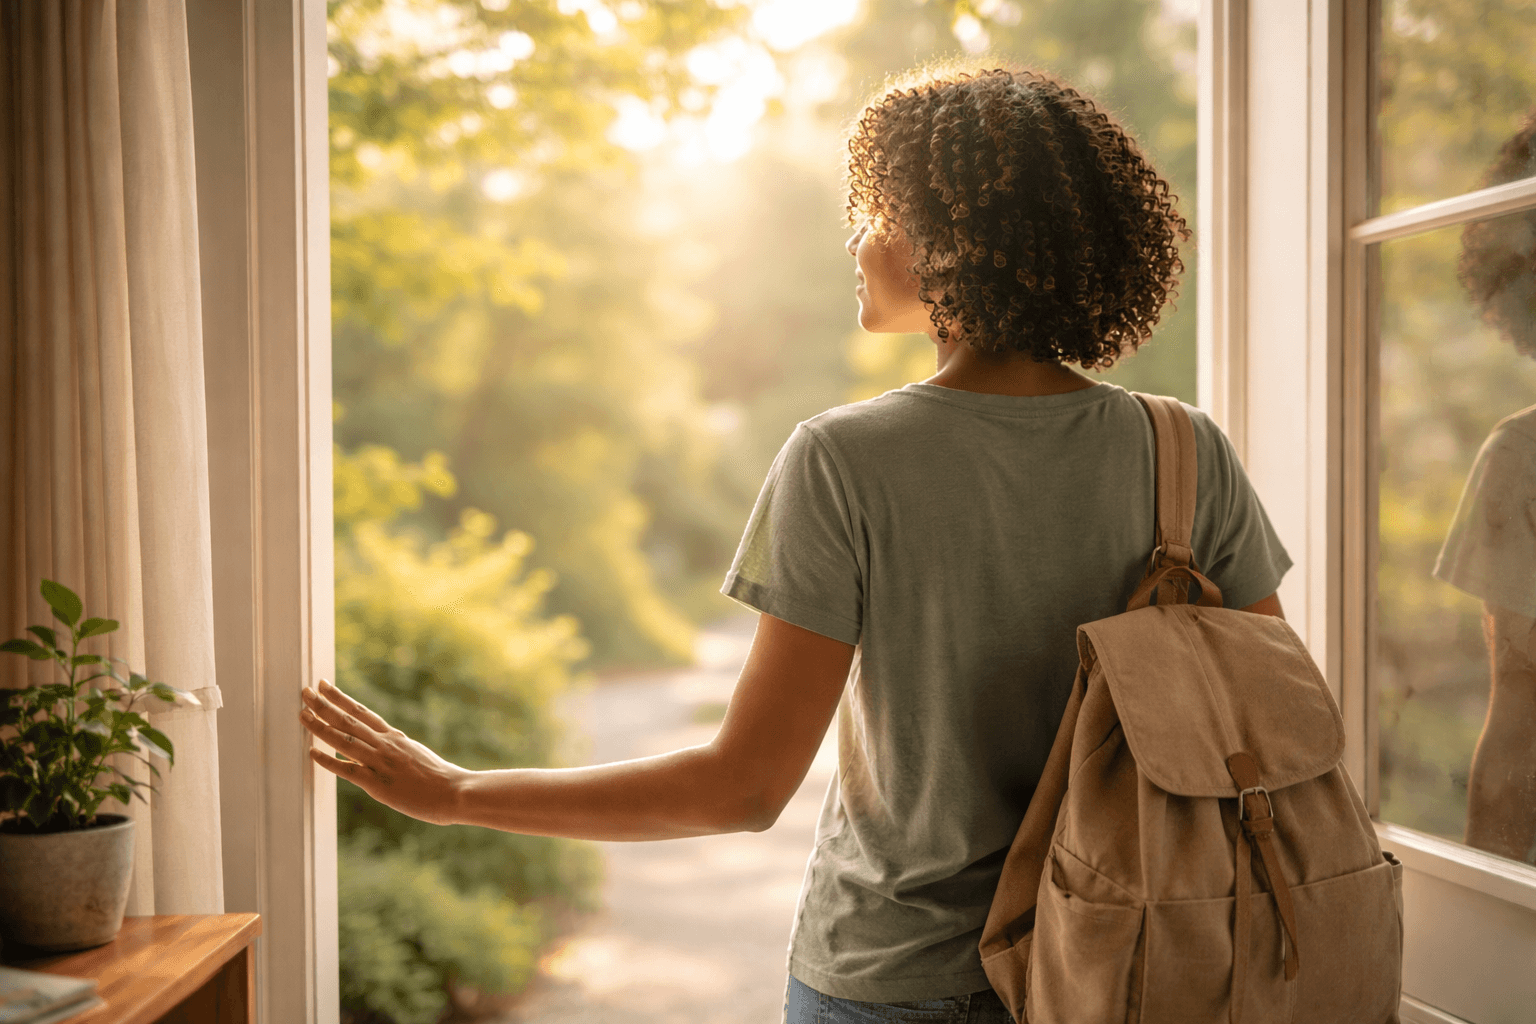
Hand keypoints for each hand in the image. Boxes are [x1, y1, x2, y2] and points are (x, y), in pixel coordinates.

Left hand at [300, 679, 468, 826]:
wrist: (456, 791)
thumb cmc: (442, 779)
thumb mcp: (418, 756)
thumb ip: (400, 751)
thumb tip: (390, 749)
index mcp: (395, 737)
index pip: (362, 712)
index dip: (341, 698)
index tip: (325, 685)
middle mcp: (386, 745)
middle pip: (349, 720)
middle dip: (324, 705)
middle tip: (305, 691)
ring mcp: (381, 762)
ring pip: (345, 739)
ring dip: (321, 726)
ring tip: (302, 713)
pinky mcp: (378, 784)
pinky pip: (348, 770)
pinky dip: (329, 761)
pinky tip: (312, 753)